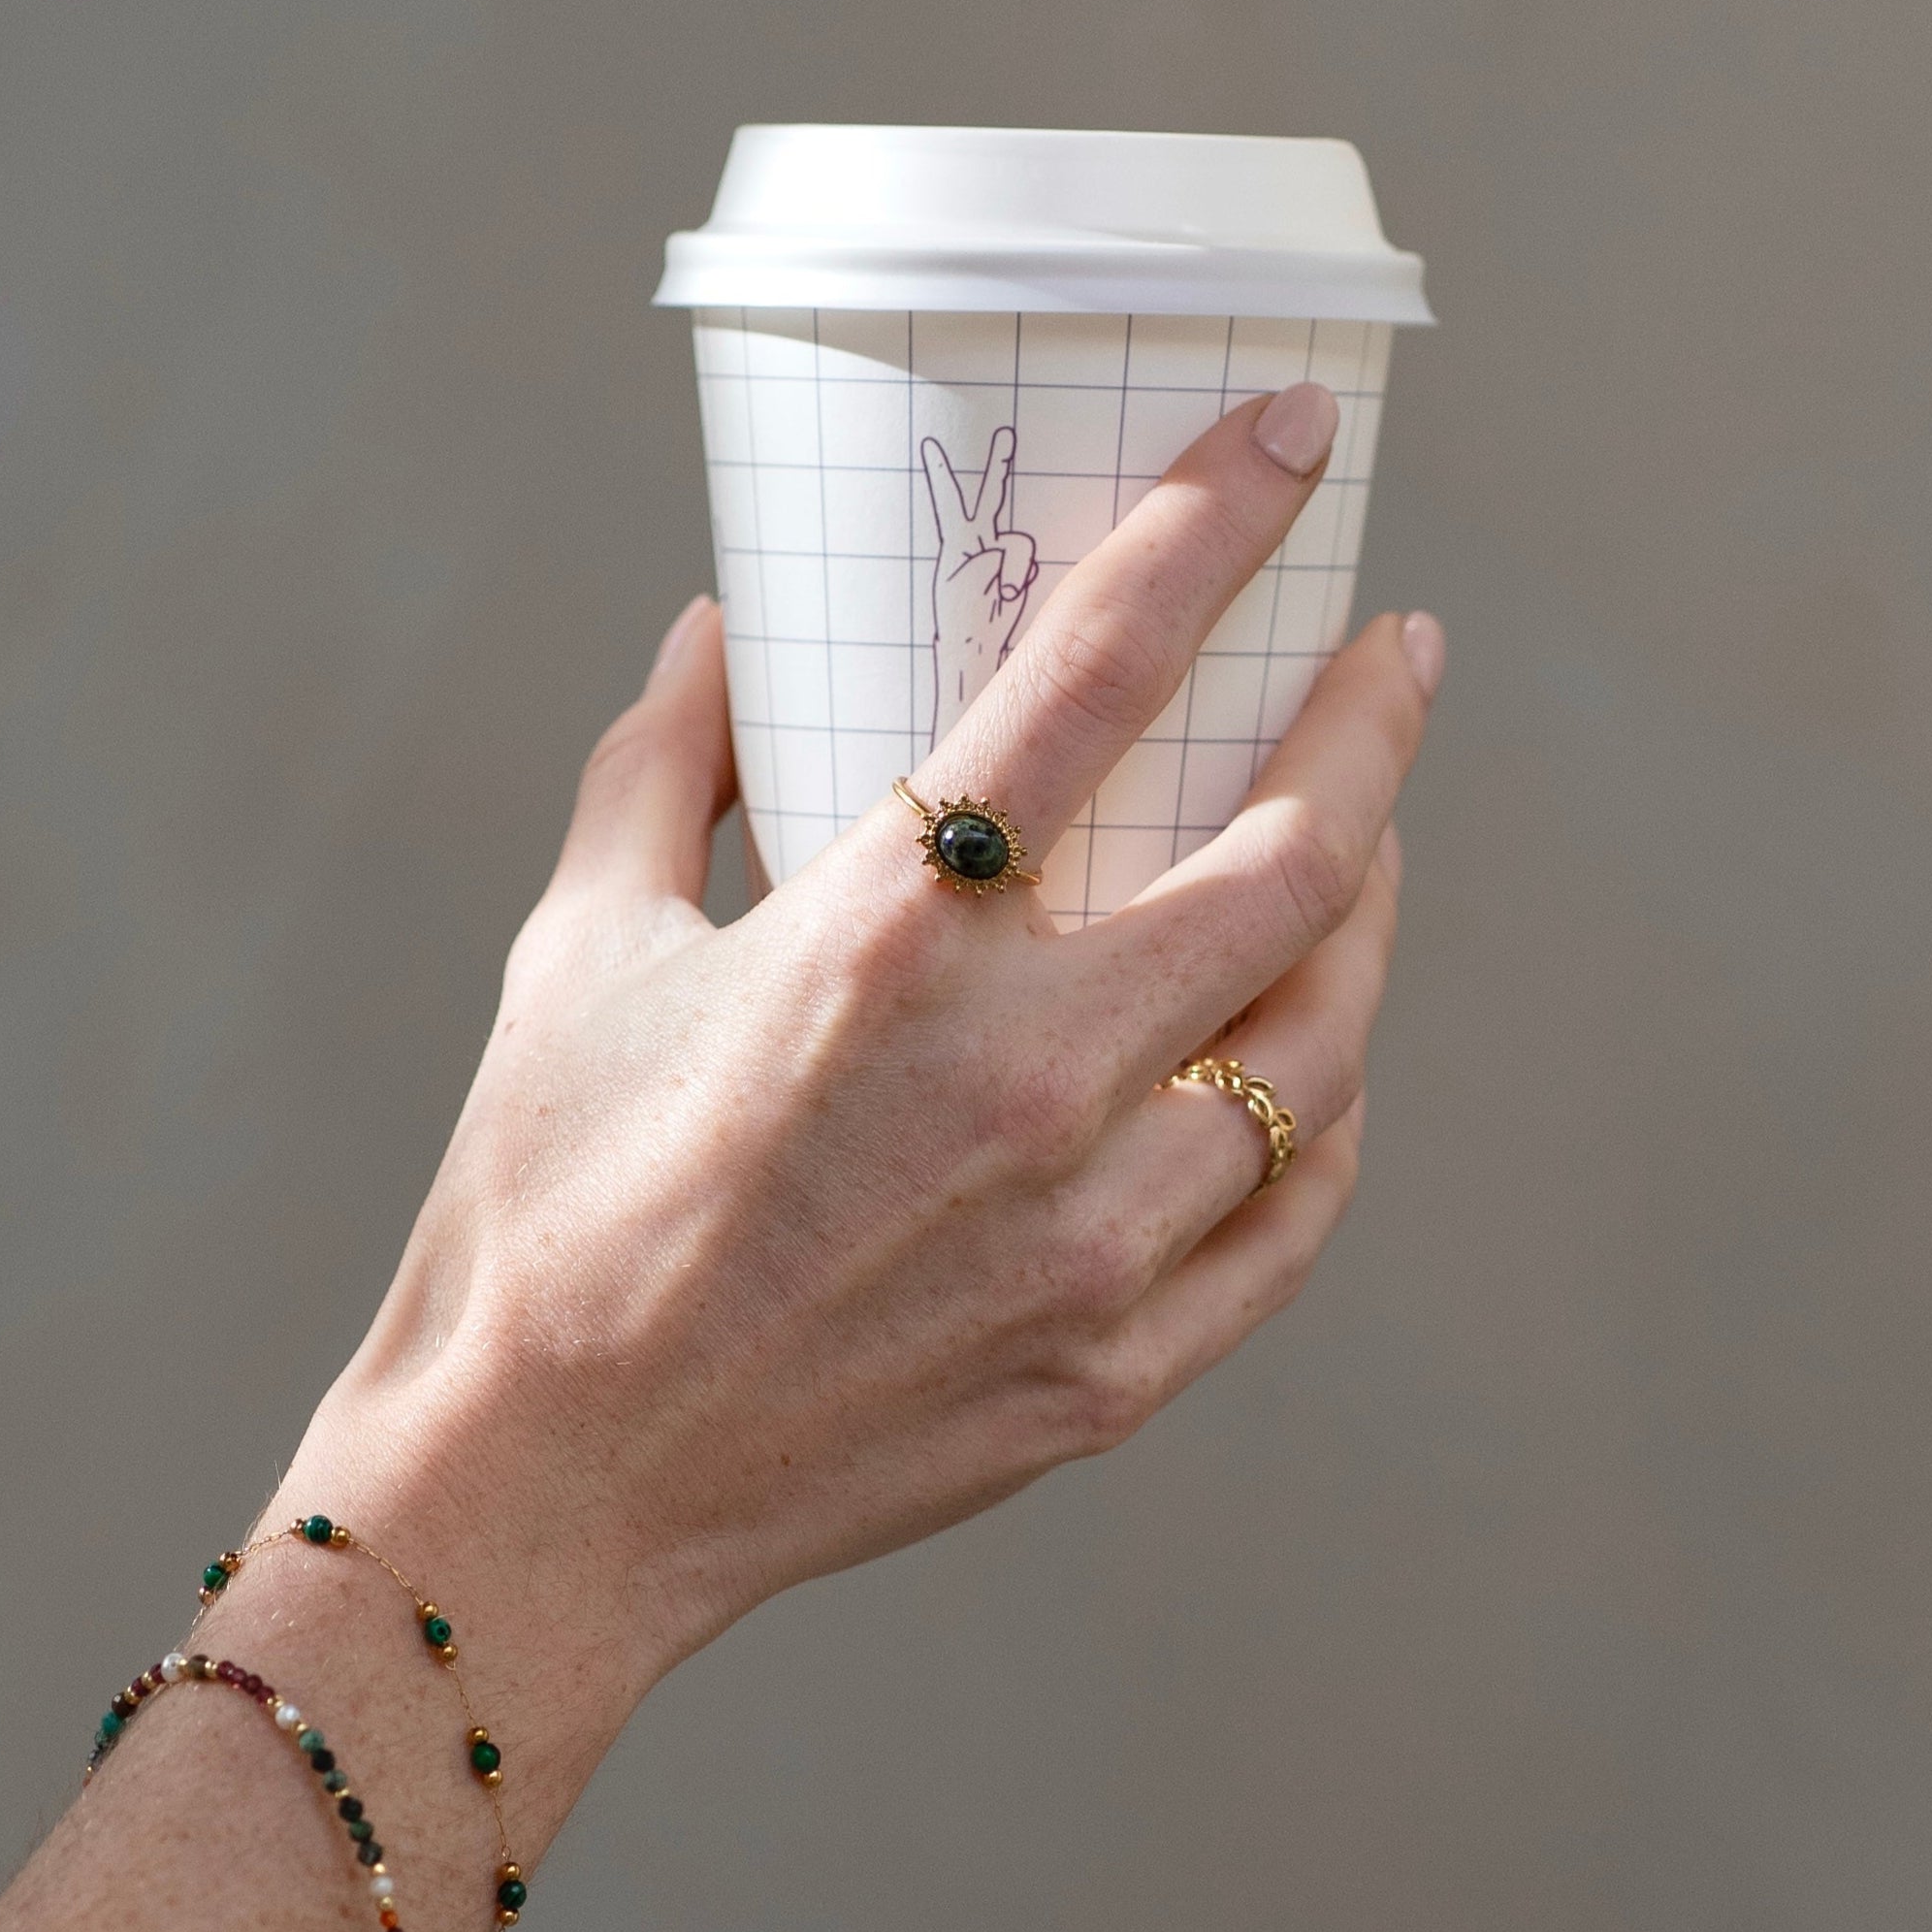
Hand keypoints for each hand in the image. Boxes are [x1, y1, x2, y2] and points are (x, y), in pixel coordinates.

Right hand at [285, 384, 1441, 1758]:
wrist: (543, 1495)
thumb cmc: (541, 1210)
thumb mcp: (575, 952)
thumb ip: (664, 766)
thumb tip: (728, 628)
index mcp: (884, 941)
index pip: (1102, 670)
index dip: (1218, 523)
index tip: (1299, 437)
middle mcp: (1021, 1075)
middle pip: (1296, 857)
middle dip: (1375, 723)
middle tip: (1390, 656)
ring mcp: (1088, 1235)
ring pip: (1329, 1042)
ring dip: (1374, 916)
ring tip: (1367, 848)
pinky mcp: (1114, 1364)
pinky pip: (1297, 1216)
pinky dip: (1331, 1114)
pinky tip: (1321, 1058)